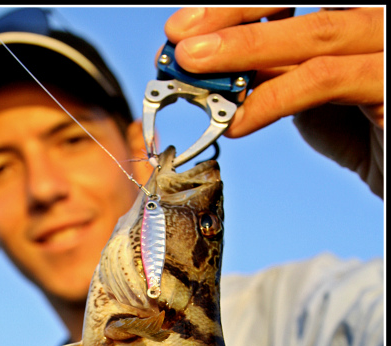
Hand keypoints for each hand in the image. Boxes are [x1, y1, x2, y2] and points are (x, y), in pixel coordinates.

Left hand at [164, 7, 382, 134]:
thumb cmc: (359, 127)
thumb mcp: (305, 89)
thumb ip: (269, 68)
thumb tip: (205, 63)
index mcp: (348, 10)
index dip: (235, 7)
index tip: (183, 26)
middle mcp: (372, 15)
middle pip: (299, 0)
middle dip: (231, 17)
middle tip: (181, 42)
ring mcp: (385, 42)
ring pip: (312, 34)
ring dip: (244, 50)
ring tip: (193, 67)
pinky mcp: (388, 80)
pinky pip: (323, 81)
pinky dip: (272, 99)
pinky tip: (235, 120)